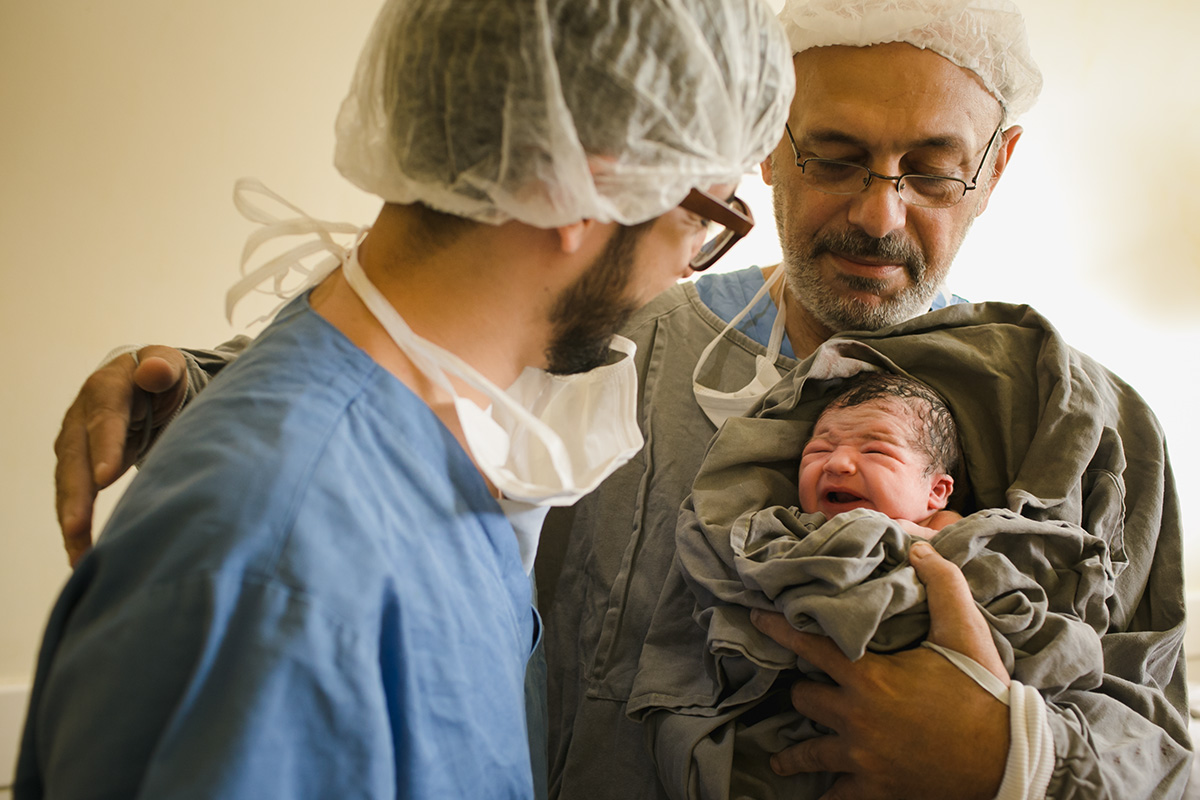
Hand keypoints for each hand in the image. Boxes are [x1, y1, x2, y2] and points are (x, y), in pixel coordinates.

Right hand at [55, 346, 187, 566]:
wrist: (148, 383)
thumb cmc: (164, 376)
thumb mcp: (170, 364)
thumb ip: (163, 367)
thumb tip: (154, 370)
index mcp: (108, 388)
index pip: (104, 418)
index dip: (104, 446)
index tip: (106, 477)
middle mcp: (82, 416)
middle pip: (75, 457)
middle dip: (76, 494)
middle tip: (76, 527)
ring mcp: (77, 443)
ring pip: (69, 483)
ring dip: (72, 519)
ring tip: (79, 555)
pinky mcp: (79, 466)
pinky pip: (74, 498)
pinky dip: (76, 528)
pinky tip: (82, 557)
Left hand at [750, 542, 1008, 799]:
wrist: (1008, 760)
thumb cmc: (984, 695)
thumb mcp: (965, 634)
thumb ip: (943, 586)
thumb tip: (921, 549)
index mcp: (869, 676)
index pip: (809, 645)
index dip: (778, 628)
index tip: (754, 616)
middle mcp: (855, 717)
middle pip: (804, 700)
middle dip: (802, 693)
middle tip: (800, 693)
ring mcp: (862, 758)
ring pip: (808, 751)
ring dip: (794, 753)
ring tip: (780, 759)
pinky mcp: (875, 791)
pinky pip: (835, 798)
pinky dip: (825, 797)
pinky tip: (816, 798)